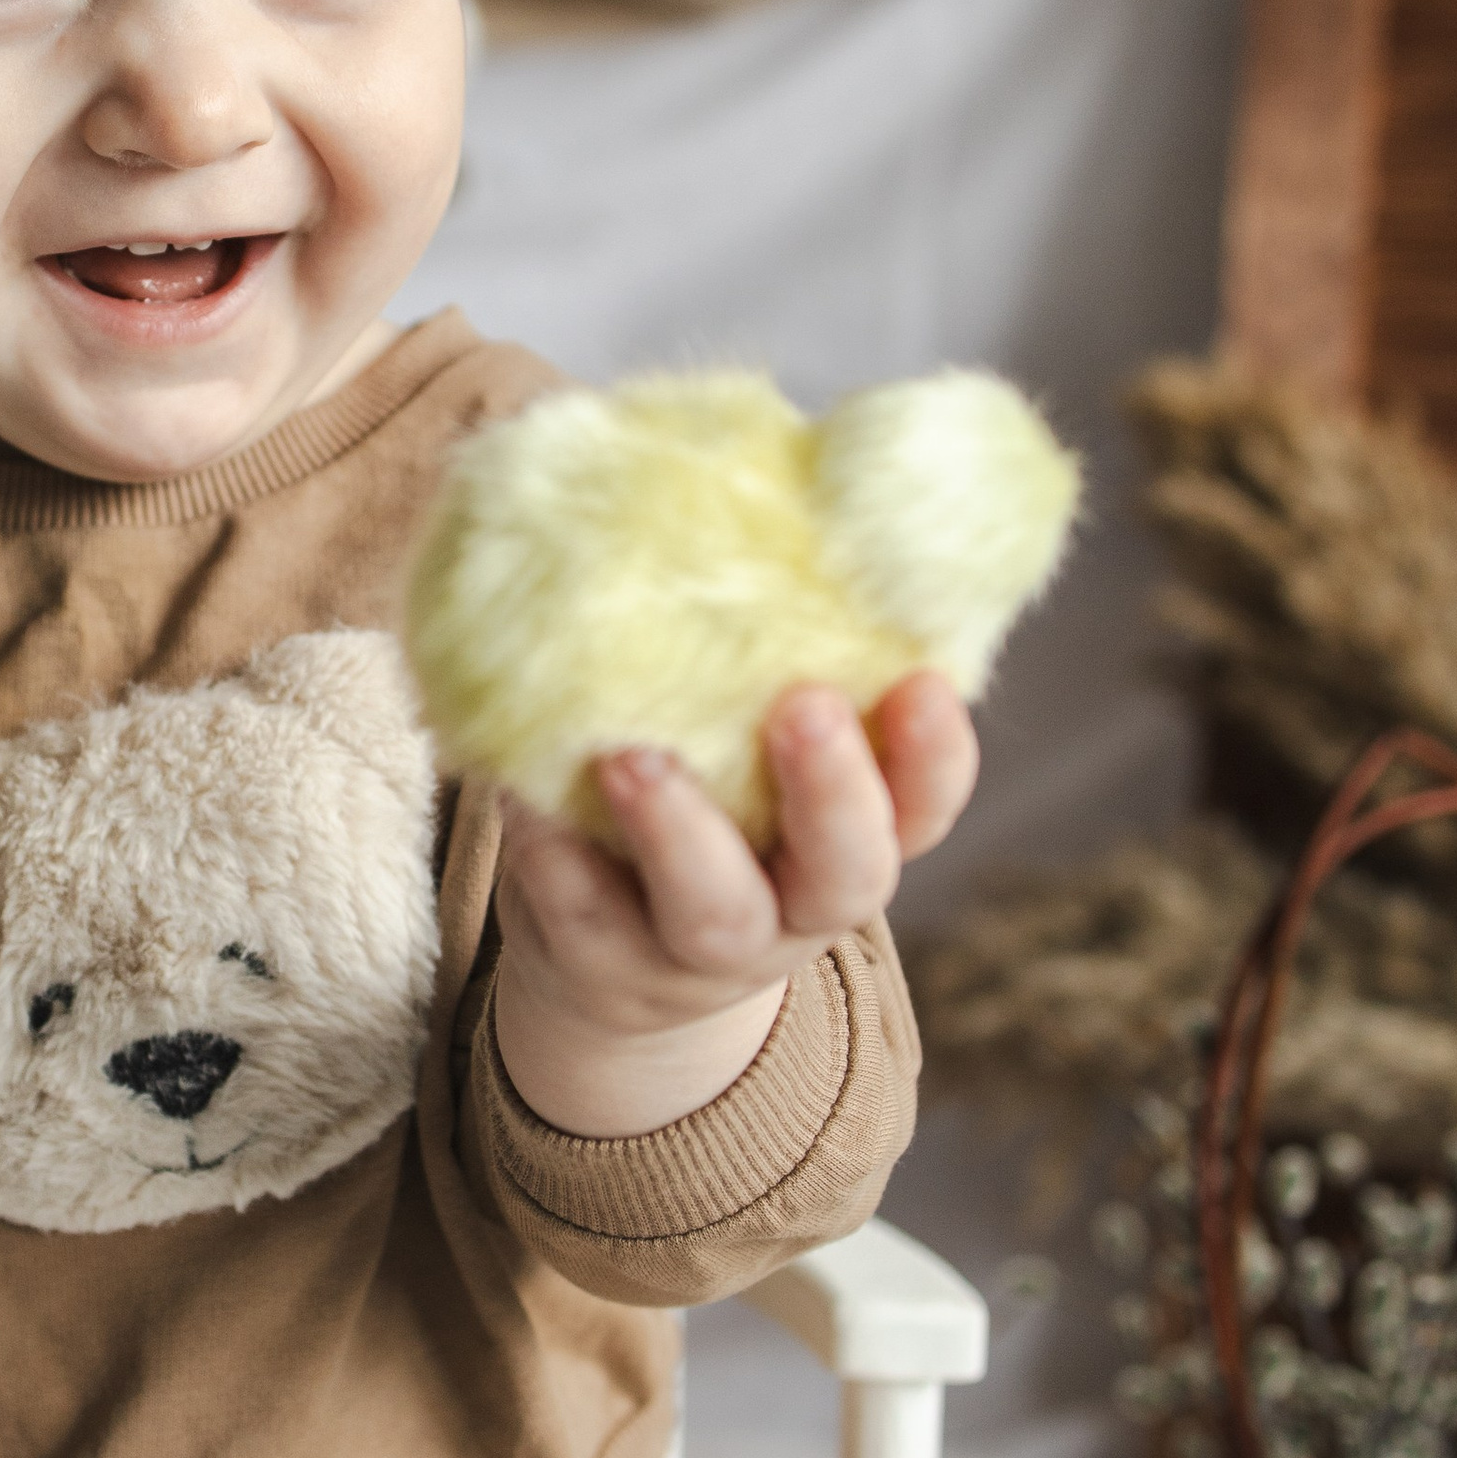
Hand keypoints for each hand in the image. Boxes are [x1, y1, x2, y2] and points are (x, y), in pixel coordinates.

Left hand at [491, 670, 975, 1138]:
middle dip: (830, 791)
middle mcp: (795, 907)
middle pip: (844, 874)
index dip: (934, 754)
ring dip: (679, 831)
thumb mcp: (759, 758)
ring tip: (631, 755)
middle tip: (804, 704)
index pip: (924, 807)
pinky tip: (522, 781)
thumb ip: (771, 671)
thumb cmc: (707, 809)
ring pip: (713, 913)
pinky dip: (553, 846)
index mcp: (854, 841)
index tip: (922, 680)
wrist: (614, 964)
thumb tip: (749, 493)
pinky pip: (581, 910)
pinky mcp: (601, 960)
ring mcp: (699, 951)